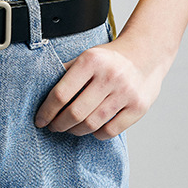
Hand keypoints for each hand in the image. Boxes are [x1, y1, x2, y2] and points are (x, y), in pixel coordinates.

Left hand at [34, 35, 166, 138]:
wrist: (147, 53)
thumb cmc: (111, 58)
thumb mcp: (87, 56)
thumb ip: (67, 72)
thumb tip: (42, 90)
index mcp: (91, 61)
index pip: (61, 94)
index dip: (46, 111)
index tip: (40, 120)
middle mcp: (109, 76)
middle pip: (75, 113)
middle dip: (59, 124)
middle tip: (53, 127)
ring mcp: (125, 93)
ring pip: (92, 124)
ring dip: (75, 131)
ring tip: (70, 129)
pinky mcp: (138, 107)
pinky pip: (111, 131)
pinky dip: (97, 134)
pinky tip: (92, 129)